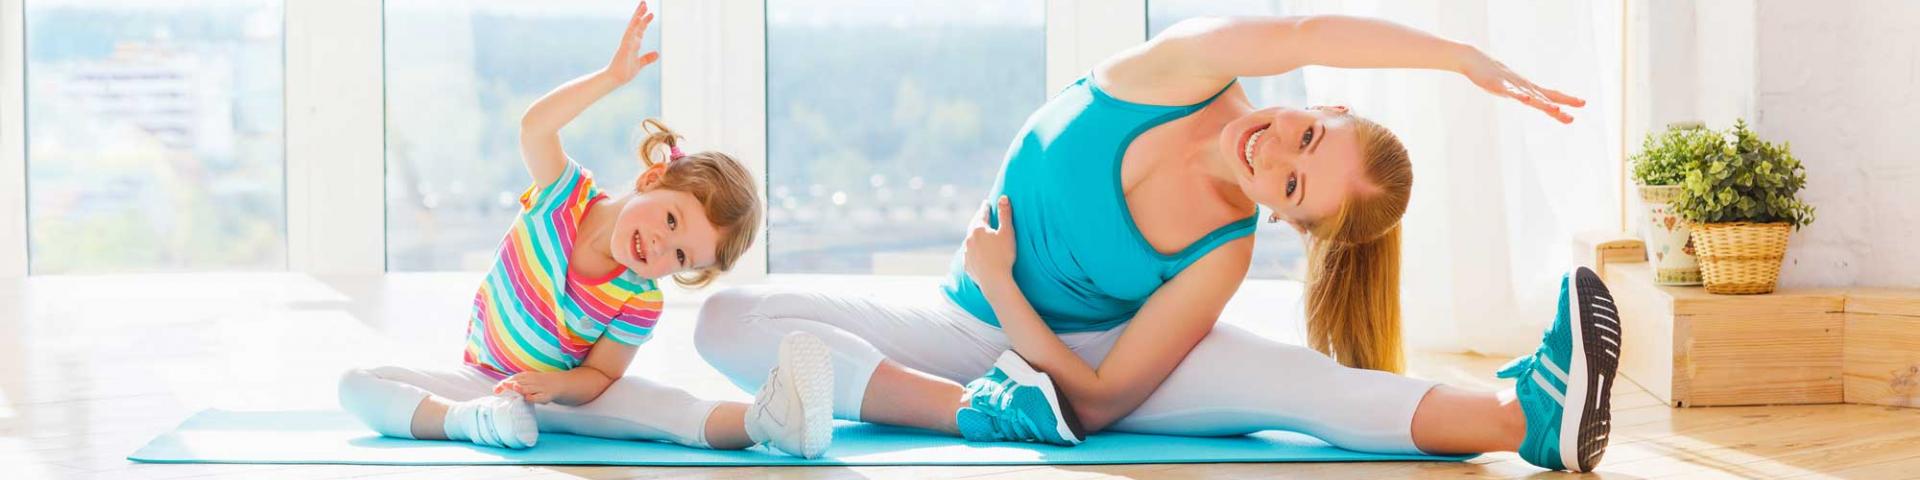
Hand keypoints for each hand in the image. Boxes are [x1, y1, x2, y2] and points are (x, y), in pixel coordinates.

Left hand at [494, 372, 558, 403]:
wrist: (558, 384)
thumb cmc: (536, 384)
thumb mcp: (525, 381)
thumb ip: (511, 384)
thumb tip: (495, 389)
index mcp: (526, 376)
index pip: (514, 378)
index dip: (505, 383)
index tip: (496, 391)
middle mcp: (532, 381)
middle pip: (520, 382)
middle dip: (511, 384)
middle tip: (503, 386)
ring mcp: (539, 388)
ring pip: (529, 388)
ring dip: (522, 388)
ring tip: (515, 388)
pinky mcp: (546, 396)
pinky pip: (539, 397)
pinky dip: (533, 397)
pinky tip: (527, 398)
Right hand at [605, 1, 659, 83]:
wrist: (614, 79)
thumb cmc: (624, 72)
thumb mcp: (640, 64)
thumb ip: (647, 58)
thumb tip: (657, 54)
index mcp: (633, 44)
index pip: (640, 30)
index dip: (645, 22)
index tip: (650, 13)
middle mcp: (629, 41)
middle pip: (636, 25)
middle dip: (640, 14)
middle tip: (644, 3)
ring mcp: (626, 43)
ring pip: (633, 27)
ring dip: (638, 17)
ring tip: (643, 7)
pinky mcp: (624, 48)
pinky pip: (630, 36)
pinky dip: (634, 28)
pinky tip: (638, 20)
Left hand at [963, 196, 1017, 286]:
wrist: (994, 280)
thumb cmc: (1004, 255)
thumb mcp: (1007, 232)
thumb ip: (1005, 214)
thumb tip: (1003, 197)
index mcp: (978, 229)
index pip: (982, 214)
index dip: (986, 208)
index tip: (986, 203)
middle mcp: (969, 239)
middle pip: (973, 226)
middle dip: (978, 219)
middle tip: (981, 215)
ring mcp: (967, 253)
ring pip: (969, 240)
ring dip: (974, 235)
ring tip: (977, 234)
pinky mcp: (967, 265)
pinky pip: (969, 254)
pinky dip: (972, 250)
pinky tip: (974, 252)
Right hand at [1456, 47, 1583, 123]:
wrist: (1475, 59)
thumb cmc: (1493, 75)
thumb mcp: (1510, 87)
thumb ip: (1521, 93)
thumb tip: (1530, 98)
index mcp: (1528, 88)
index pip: (1552, 94)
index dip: (1567, 99)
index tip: (1583, 103)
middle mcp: (1524, 87)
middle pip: (1544, 99)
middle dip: (1558, 108)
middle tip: (1572, 117)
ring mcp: (1512, 86)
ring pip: (1530, 96)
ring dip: (1543, 103)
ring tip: (1555, 109)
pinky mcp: (1498, 85)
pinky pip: (1510, 91)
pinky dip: (1519, 95)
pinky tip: (1526, 99)